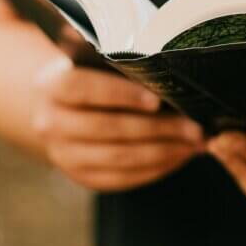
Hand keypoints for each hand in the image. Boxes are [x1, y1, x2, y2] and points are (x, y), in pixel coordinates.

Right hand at [31, 57, 203, 190]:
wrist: (60, 111)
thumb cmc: (92, 79)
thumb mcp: (95, 66)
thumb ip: (122, 69)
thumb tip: (172, 81)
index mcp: (52, 86)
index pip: (83, 88)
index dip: (120, 94)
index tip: (156, 100)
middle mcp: (51, 123)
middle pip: (108, 128)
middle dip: (157, 128)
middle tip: (194, 127)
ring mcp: (63, 154)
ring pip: (118, 157)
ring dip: (162, 152)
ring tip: (193, 144)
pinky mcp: (80, 176)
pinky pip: (121, 179)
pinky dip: (154, 169)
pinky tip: (178, 157)